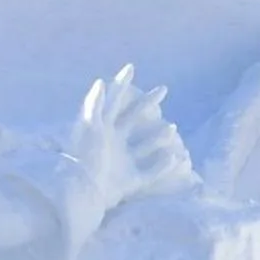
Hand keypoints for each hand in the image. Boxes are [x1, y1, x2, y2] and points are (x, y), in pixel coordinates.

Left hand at [67, 64, 196, 211]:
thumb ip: (94, 105)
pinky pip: (151, 172)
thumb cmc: (83, 158)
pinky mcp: (131, 181)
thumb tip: (101, 81)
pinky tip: (176, 158)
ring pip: (145, 145)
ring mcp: (123, 161)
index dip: (121, 84)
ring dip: (159, 136)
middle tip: (164, 89)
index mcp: (102, 129)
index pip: (113, 101)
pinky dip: (163, 166)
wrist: (83, 192)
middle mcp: (113, 143)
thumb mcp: (87, 128)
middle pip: (133, 118)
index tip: (131, 67)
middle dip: (148, 103)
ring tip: (172, 127)